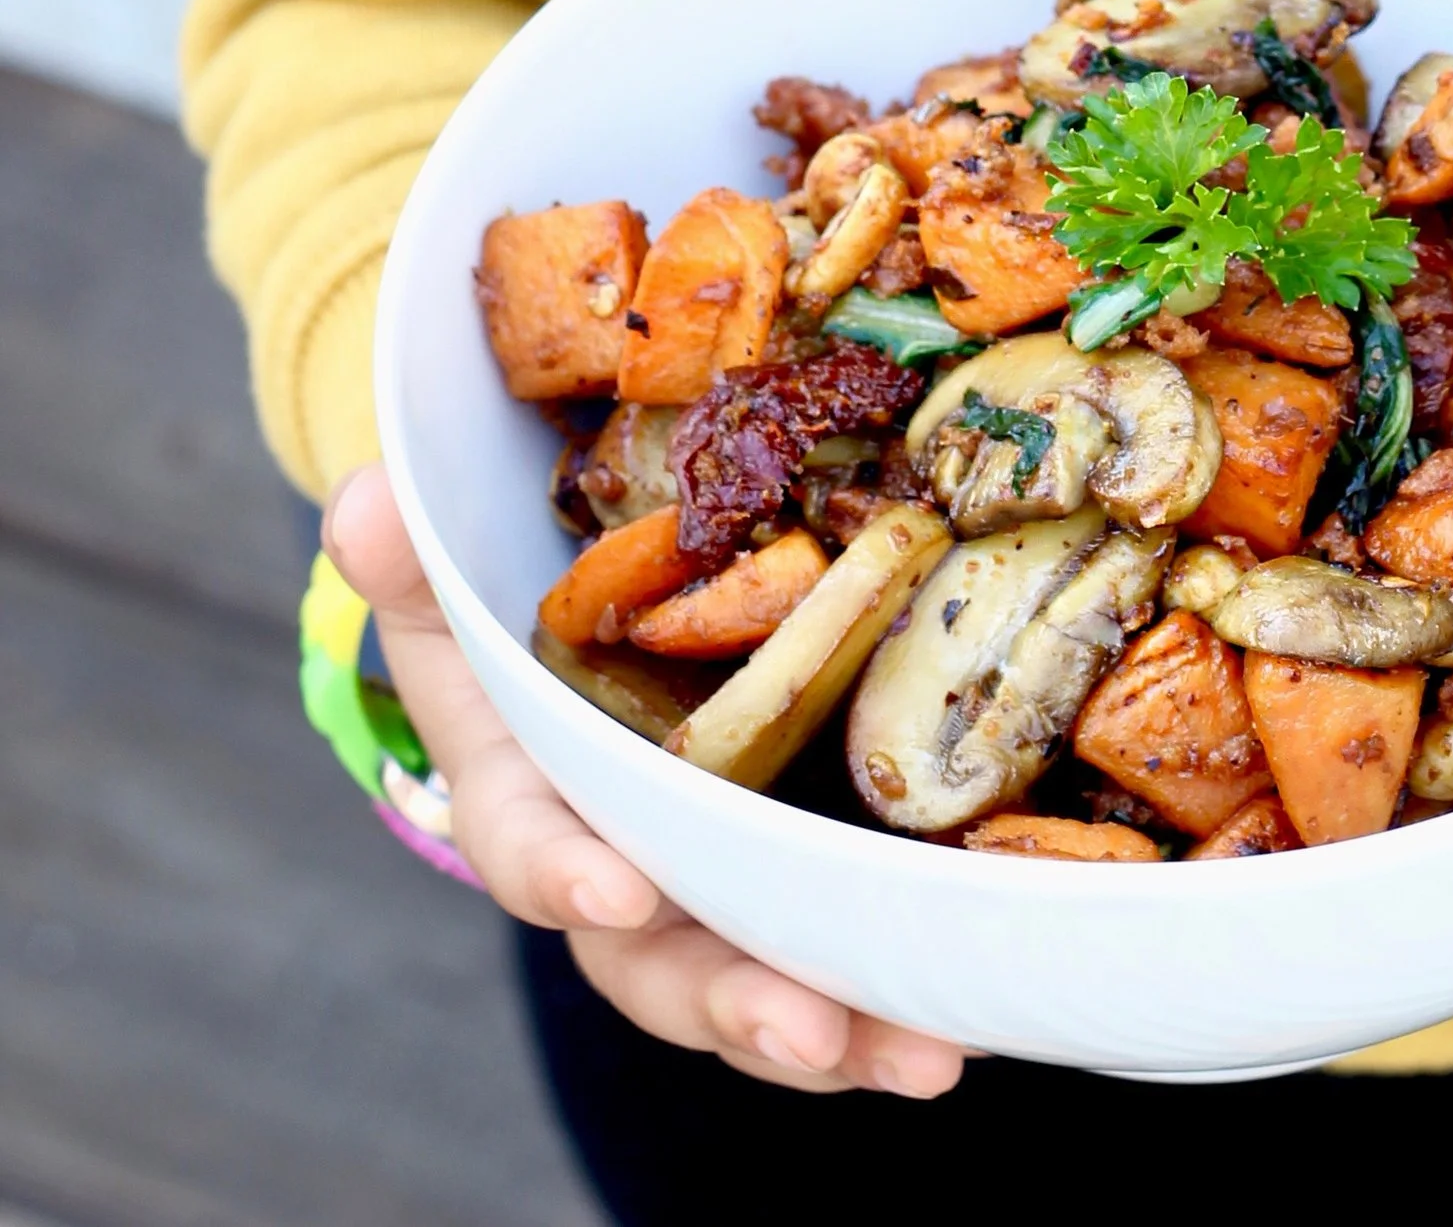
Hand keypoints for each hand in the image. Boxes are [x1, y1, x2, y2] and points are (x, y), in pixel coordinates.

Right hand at [321, 465, 969, 1096]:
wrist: (611, 646)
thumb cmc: (527, 627)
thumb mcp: (458, 587)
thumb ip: (415, 560)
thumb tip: (366, 507)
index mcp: (535, 807)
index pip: (535, 851)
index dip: (567, 876)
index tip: (617, 891)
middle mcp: (632, 879)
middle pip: (666, 968)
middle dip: (735, 1003)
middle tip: (810, 1029)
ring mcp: (727, 898)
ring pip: (771, 991)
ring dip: (847, 1035)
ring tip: (922, 1055)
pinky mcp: (812, 891)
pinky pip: (854, 963)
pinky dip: (906, 996)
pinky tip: (975, 1020)